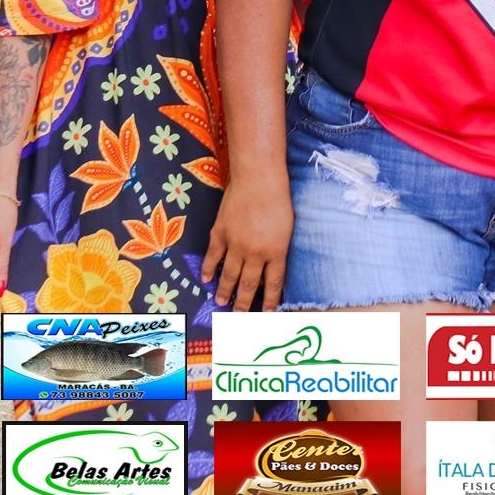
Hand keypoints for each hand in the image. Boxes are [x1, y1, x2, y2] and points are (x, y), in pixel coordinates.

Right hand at [202, 180, 292, 309]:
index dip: (269, 301)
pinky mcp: (220, 233)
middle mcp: (256, 253)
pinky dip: (209, 269)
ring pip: (229, 275)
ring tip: (221, 304)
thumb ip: (279, 248)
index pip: (273, 284)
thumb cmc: (279, 198)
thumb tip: (272, 266)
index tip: (266, 315)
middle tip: (239, 316)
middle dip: (244, 303)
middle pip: (249, 284)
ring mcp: (235, 244)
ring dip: (225, 291)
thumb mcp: (288, 227)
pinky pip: (213, 257)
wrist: (258, 178)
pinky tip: (206, 279)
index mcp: (276, 251)